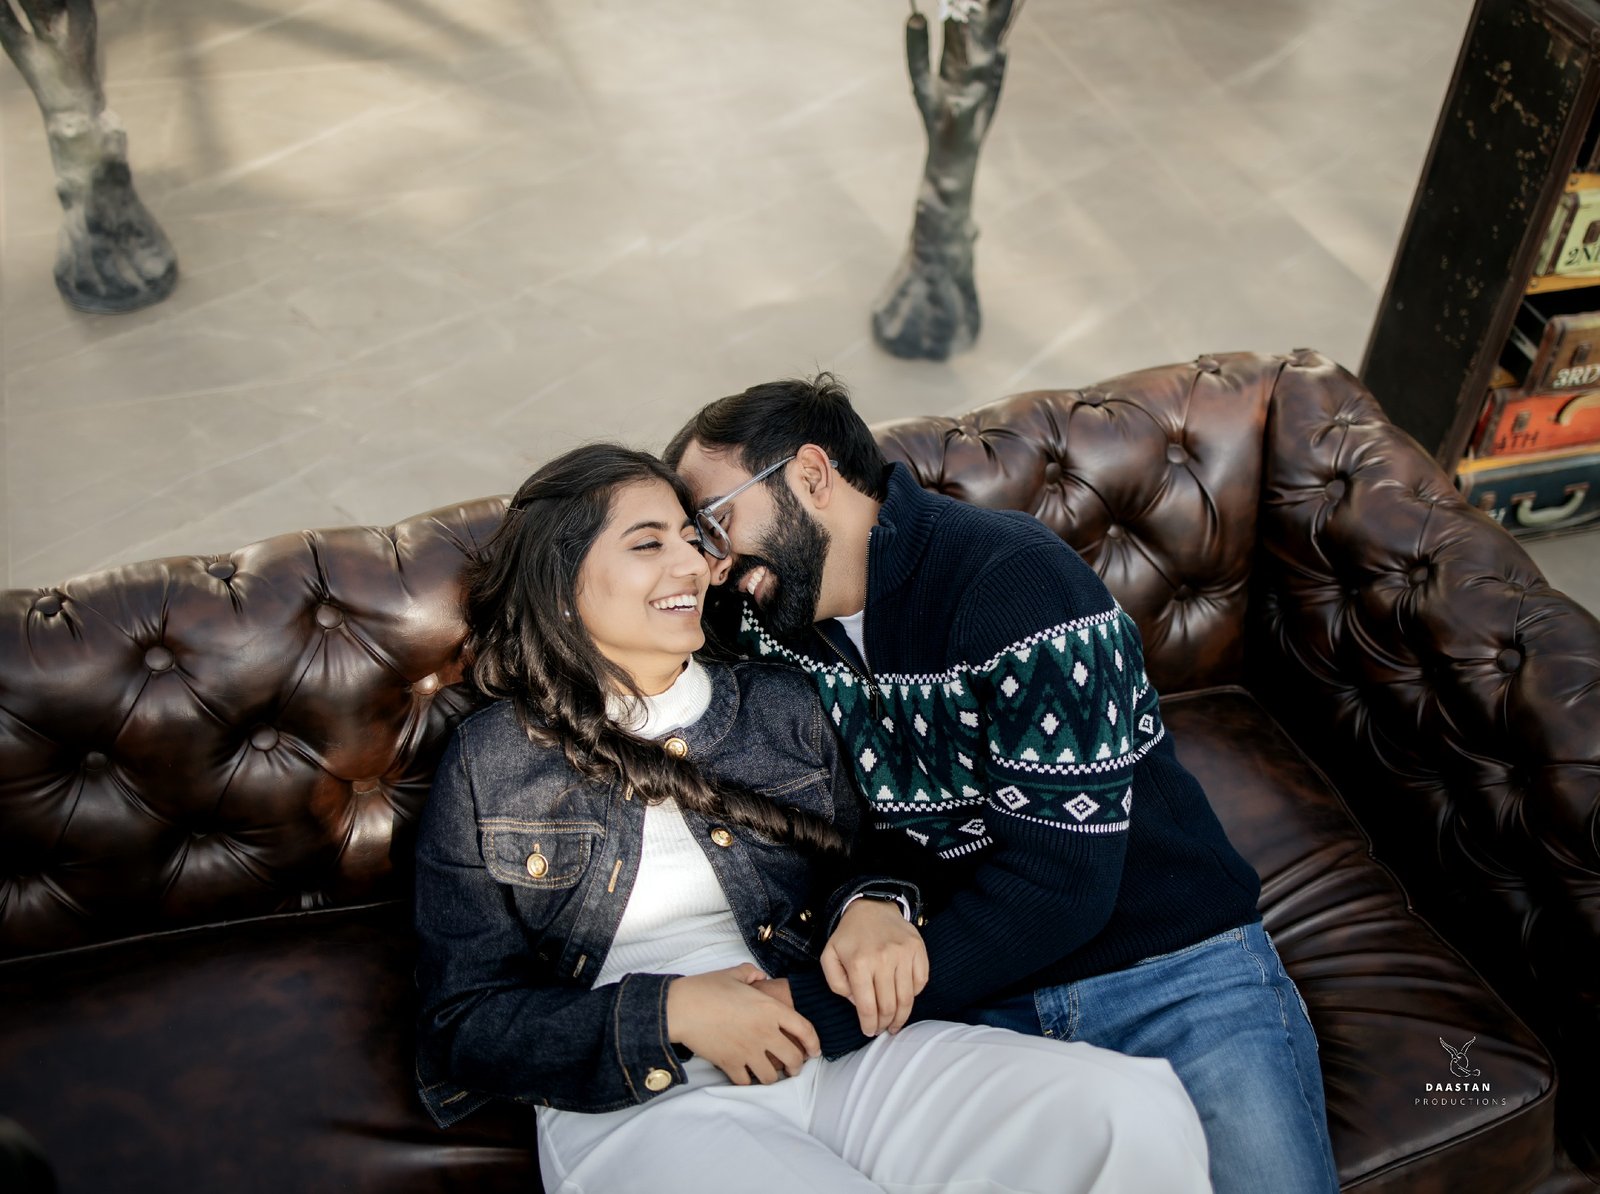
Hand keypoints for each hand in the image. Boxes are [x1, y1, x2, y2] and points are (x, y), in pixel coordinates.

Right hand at [666, 964, 820, 1085]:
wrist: (682, 1007)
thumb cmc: (707, 988)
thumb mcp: (735, 973)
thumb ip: (752, 974)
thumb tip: (759, 976)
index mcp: (770, 1009)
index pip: (805, 1030)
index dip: (814, 1043)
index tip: (814, 1050)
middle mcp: (764, 1032)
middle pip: (793, 1059)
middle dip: (796, 1066)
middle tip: (794, 1067)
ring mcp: (748, 1050)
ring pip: (771, 1076)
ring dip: (773, 1076)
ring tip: (770, 1072)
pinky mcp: (730, 1063)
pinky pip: (746, 1081)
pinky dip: (747, 1080)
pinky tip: (746, 1074)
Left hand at [822, 898, 928, 1036]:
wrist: (871, 907)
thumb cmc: (849, 936)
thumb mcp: (829, 957)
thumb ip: (836, 984)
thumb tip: (856, 1002)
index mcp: (859, 963)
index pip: (867, 1007)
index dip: (869, 1025)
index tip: (869, 1032)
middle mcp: (883, 958)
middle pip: (889, 1006)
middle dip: (885, 1024)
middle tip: (882, 1030)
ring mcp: (903, 953)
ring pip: (907, 998)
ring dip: (901, 1016)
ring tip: (895, 1023)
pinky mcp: (918, 949)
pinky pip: (920, 982)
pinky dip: (914, 995)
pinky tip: (904, 998)